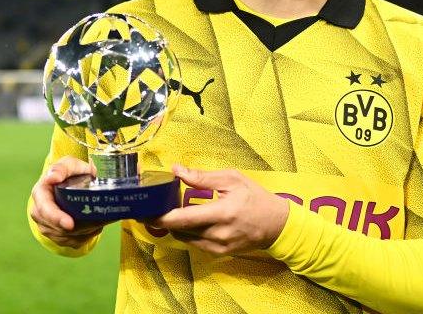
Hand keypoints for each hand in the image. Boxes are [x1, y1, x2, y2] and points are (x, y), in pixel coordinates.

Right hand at [30, 156, 104, 247]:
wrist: (75, 179)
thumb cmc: (72, 171)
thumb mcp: (69, 164)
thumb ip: (62, 168)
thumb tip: (52, 177)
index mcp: (40, 193)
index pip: (45, 209)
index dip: (57, 218)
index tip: (70, 224)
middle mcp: (38, 211)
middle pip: (53, 227)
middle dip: (73, 229)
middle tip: (93, 226)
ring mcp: (45, 224)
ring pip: (62, 237)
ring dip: (79, 234)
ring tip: (96, 224)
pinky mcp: (54, 233)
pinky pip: (68, 242)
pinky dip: (82, 238)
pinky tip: (92, 229)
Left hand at [149, 165, 289, 255]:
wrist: (277, 225)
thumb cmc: (255, 198)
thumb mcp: (232, 179)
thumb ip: (202, 177)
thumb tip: (177, 170)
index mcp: (221, 213)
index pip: (182, 219)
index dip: (160, 216)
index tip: (144, 210)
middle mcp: (217, 234)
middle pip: (178, 230)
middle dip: (163, 218)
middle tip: (154, 206)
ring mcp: (218, 247)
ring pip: (184, 237)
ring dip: (176, 225)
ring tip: (175, 209)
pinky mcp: (218, 253)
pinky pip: (194, 243)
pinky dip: (188, 231)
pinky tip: (191, 219)